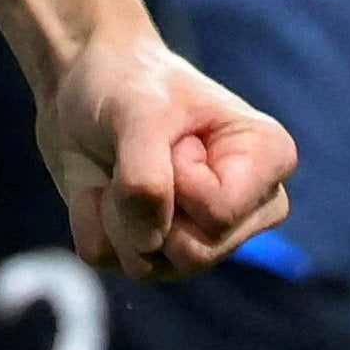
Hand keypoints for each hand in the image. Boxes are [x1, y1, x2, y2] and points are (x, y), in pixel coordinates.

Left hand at [38, 33, 295, 280]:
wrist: (80, 82)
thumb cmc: (125, 83)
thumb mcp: (136, 111)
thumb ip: (147, 177)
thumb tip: (148, 242)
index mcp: (269, 160)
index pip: (219, 213)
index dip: (176, 176)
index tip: (171, 136)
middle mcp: (247, 209)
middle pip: (193, 252)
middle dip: (142, 204)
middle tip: (137, 154)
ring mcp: (204, 236)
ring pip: (150, 267)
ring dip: (114, 215)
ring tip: (117, 168)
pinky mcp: (157, 251)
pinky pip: (111, 263)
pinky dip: (90, 221)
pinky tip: (98, 188)